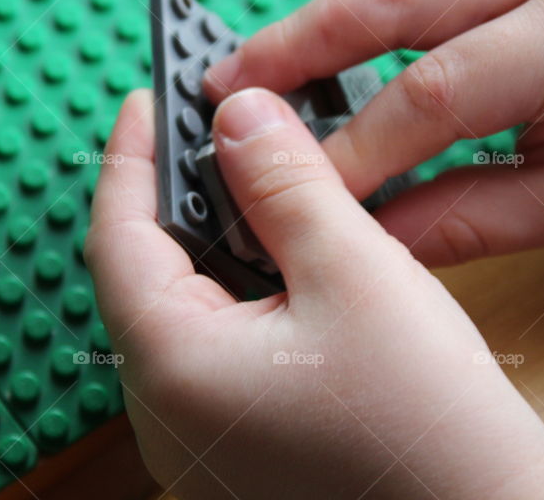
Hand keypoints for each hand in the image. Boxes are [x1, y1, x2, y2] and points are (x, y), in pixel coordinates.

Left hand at [85, 89, 543, 498]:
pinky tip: (276, 254)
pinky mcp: (241, 445)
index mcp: (173, 368)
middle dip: (175, 192)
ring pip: (185, 309)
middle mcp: (169, 415)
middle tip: (207, 128)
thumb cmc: (425, 419)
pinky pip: (216, 346)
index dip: (131, 156)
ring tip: (246, 177)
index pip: (118, 235)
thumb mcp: (354, 271)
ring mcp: (202, 439)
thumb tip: (237, 113)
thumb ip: (285, 182)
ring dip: (212, 239)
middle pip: (146, 273)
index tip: (147, 97)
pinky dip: (236, 288)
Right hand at [204, 0, 543, 266]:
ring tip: (259, 65)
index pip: (430, 92)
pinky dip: (370, 5)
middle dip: (298, 42)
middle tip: (225, 87)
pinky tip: (331, 39)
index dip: (352, 149)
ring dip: (324, 16)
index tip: (297, 192)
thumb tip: (367, 234)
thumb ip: (465, 217)